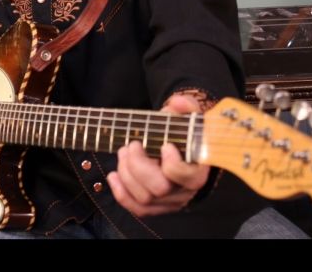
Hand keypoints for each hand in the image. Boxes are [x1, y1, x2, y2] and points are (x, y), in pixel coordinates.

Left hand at [106, 94, 208, 216]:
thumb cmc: (182, 130)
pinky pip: (137, 208)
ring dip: (126, 173)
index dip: (172, 164)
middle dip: (138, 165)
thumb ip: (185, 105)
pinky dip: (120, 193)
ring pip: (144, 198)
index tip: (164, 145)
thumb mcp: (186, 113)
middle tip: (132, 145)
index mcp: (198, 168)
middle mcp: (186, 189)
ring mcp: (170, 200)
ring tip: (123, 152)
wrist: (178, 144)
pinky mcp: (156, 206)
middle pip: (159, 188)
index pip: (187, 177)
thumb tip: (177, 103)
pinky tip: (113, 176)